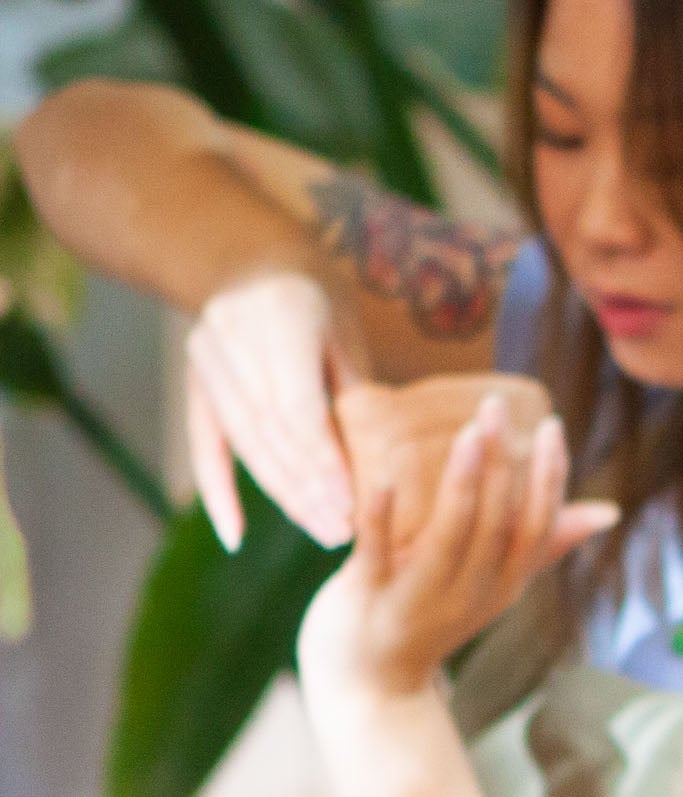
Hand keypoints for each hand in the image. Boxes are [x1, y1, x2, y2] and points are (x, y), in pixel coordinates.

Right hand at [186, 272, 365, 549]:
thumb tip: (375, 466)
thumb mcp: (347, 336)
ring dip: (283, 496)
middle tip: (346, 532)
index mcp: (280, 316)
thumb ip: (355, 394)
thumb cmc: (321, 303)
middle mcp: (232, 336)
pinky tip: (236, 536)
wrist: (254, 261)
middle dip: (309, 489)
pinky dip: (219, 493)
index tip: (352, 504)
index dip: (324, 460)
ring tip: (322, 532)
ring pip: (245, 444)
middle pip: (271, 432)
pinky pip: (206, 446)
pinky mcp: (194, 384)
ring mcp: (205, 360)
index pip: (299, 406)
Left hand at [297, 393, 613, 697]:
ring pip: (453, 535)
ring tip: (469, 432)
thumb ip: (544, 545)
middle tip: (497, 405)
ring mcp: (422, 599)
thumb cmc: (430, 621)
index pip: (537, 528)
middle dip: (503, 464)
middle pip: (499, 525)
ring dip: (463, 481)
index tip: (550, 425)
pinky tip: (381, 479)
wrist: (371, 689)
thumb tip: (609, 512)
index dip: (548, 478)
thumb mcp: (494, 586)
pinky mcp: (370, 601)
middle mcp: (472, 593)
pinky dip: (380, 518)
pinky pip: (378, 556)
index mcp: (503, 584)